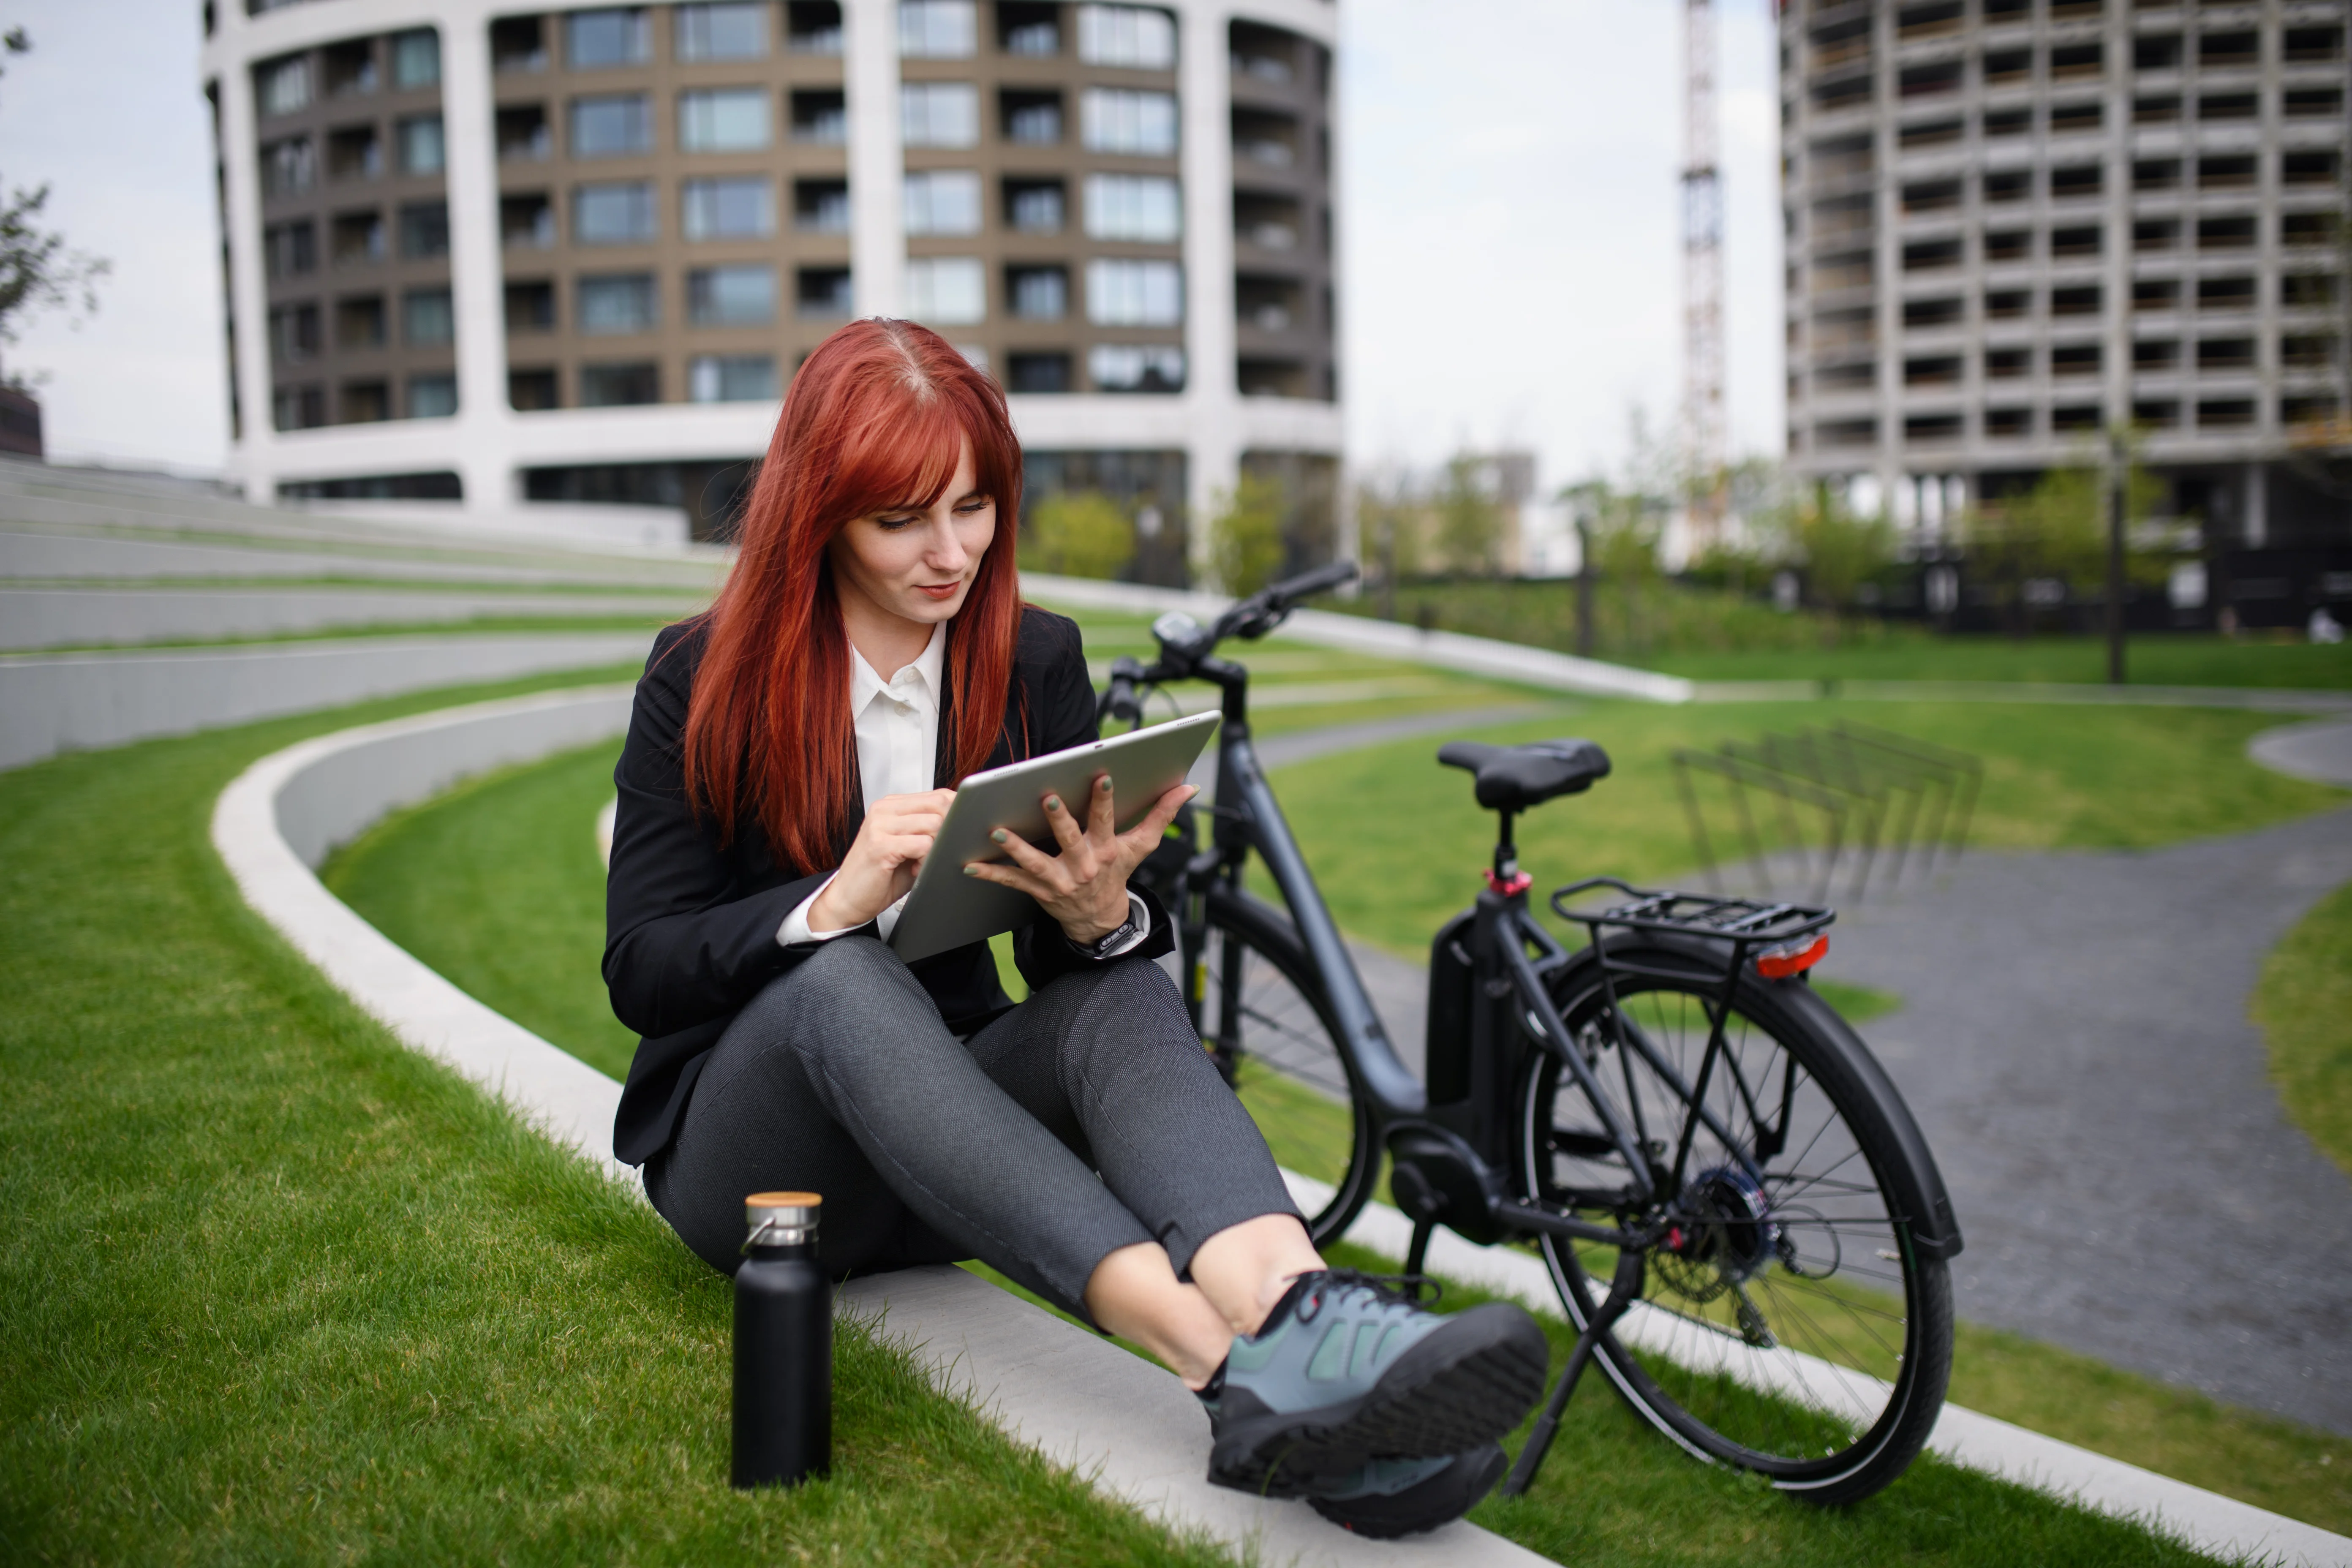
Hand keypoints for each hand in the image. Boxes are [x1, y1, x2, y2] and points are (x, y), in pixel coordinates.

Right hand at [807, 788, 956, 932]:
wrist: (846, 900)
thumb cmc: (879, 875)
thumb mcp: (908, 846)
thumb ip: (928, 831)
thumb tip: (963, 824)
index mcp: (891, 805)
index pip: (938, 795)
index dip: (956, 814)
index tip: (957, 834)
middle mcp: (884, 809)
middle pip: (940, 805)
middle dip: (949, 831)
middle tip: (938, 852)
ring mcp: (880, 825)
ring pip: (934, 824)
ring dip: (936, 848)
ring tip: (921, 863)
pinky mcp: (880, 845)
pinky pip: (923, 844)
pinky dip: (925, 861)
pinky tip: (914, 870)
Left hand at [967, 774, 1194, 944]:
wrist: (1099, 920)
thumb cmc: (1117, 874)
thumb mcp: (1141, 847)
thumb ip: (1162, 814)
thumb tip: (1188, 788)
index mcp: (1106, 849)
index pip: (1107, 820)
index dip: (1105, 799)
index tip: (1100, 776)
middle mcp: (1083, 865)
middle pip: (1071, 838)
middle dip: (1058, 818)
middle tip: (1045, 797)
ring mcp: (1059, 881)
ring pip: (1035, 862)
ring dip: (1015, 846)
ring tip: (996, 830)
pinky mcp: (1039, 891)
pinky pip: (1012, 881)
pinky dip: (991, 873)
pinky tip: (969, 863)